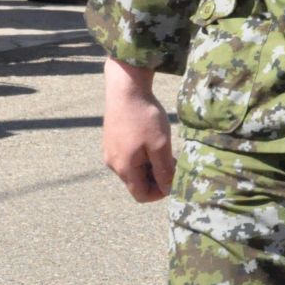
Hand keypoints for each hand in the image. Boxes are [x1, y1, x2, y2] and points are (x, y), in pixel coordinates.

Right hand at [102, 58, 173, 202]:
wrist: (126, 89)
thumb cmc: (144, 117)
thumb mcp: (160, 145)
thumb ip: (164, 170)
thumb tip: (169, 189)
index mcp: (125, 168)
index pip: (141, 195)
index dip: (160, 193)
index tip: (174, 178)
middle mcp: (113, 164)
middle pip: (137, 183)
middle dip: (156, 177)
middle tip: (172, 161)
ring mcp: (110, 151)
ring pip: (133, 169)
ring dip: (150, 165)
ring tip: (164, 148)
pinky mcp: (111, 140)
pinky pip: (128, 156)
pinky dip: (141, 155)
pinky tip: (151, 139)